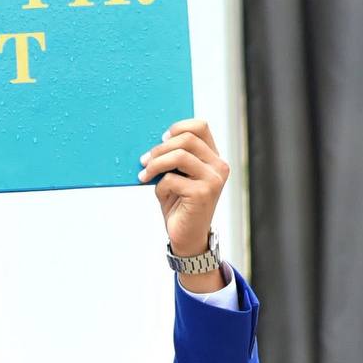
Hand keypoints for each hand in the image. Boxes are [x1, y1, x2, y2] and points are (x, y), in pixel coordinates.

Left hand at [138, 118, 229, 256]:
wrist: (187, 236)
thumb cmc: (179, 204)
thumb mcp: (177, 176)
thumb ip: (174, 157)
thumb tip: (154, 142)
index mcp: (214, 158)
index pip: (200, 127)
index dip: (178, 128)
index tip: (161, 140)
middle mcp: (218, 166)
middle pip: (186, 139)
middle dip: (159, 149)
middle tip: (144, 161)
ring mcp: (213, 179)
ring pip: (179, 155)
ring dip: (156, 164)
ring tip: (144, 175)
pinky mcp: (203, 193)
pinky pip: (172, 179)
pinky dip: (160, 187)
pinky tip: (162, 196)